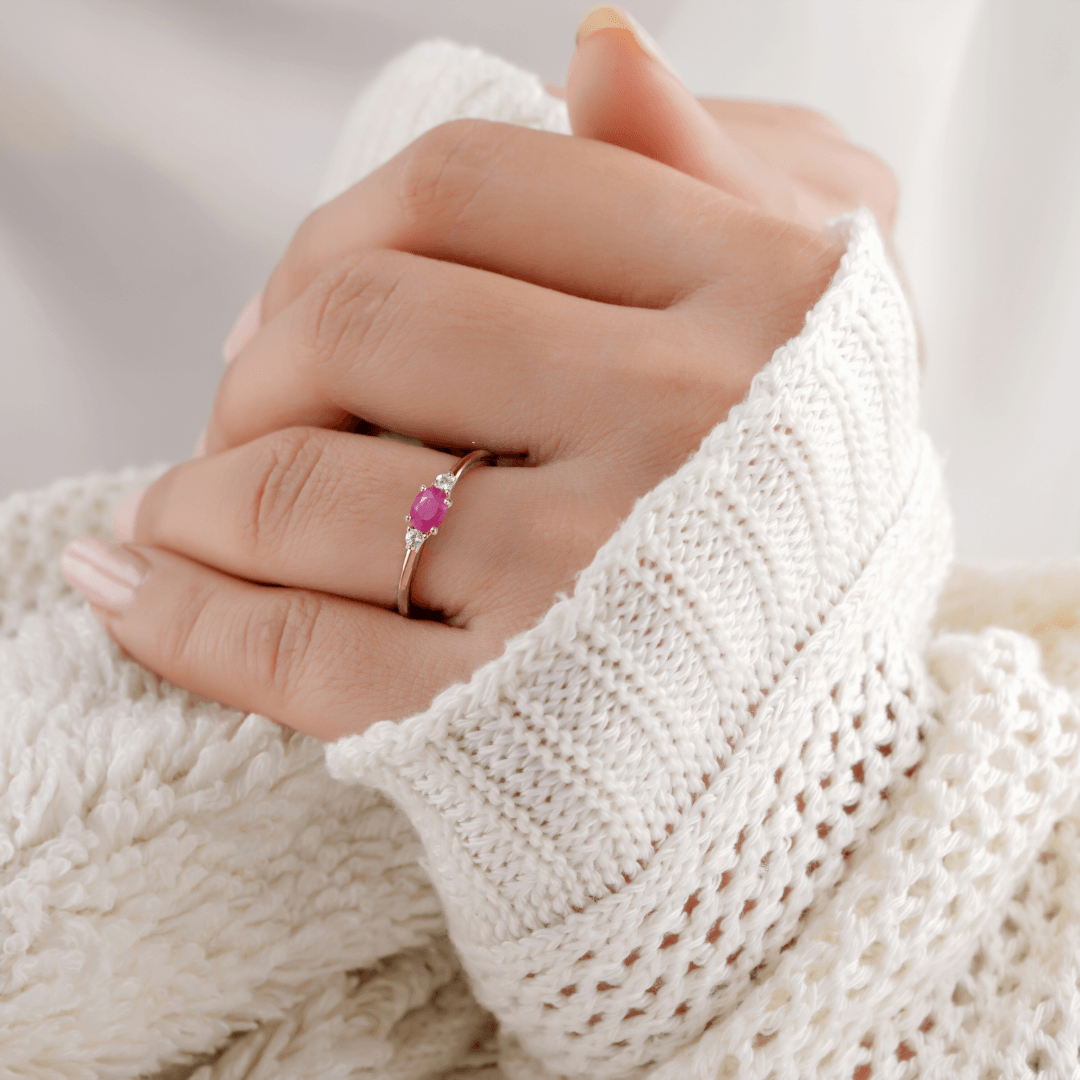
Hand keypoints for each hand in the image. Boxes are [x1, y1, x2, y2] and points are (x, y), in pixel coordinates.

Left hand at [61, 17, 890, 740]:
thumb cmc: (803, 534)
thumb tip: (599, 47)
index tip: (307, 291)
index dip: (344, 225)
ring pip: (301, 487)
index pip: (469, 185)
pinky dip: (186, 618)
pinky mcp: (518, 719)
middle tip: (246, 408)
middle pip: (360, 321)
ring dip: (197, 495)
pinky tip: (138, 593)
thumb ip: (708, 178)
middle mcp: (683, 428)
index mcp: (756, 301)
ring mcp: (595, 577)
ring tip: (181, 512)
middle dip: (255, 359)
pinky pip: (300, 652)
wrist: (828, 754)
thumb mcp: (815, 337)